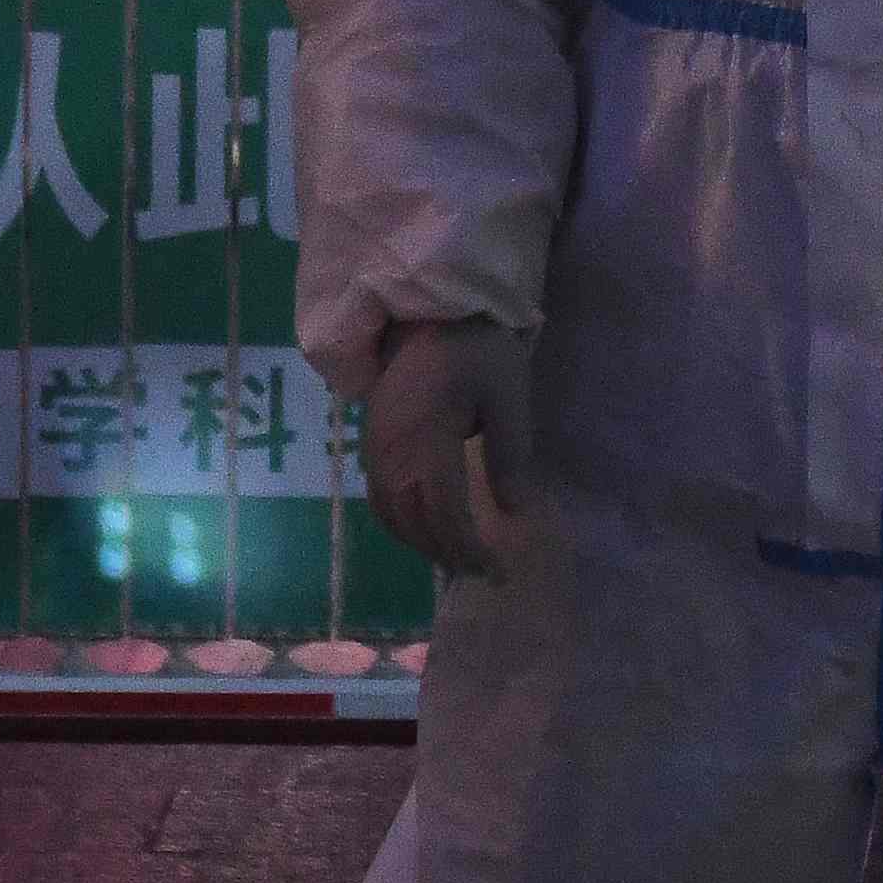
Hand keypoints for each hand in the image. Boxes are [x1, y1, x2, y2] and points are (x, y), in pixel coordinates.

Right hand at [368, 318, 536, 578]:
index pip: (443, 512)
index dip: (468, 548)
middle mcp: (391, 450)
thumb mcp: (507, 397)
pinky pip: (378, 498)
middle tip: (483, 571)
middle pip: (412, 522)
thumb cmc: (476, 350)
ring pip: (390, 515)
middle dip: (447, 553)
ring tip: (457, 556)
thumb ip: (509, 457)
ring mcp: (373, 446)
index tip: (496, 570)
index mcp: (426, 438)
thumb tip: (513, 513)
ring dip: (422, 543)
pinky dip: (402, 523)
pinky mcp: (369, 441)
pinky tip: (428, 527)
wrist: (426, 311)